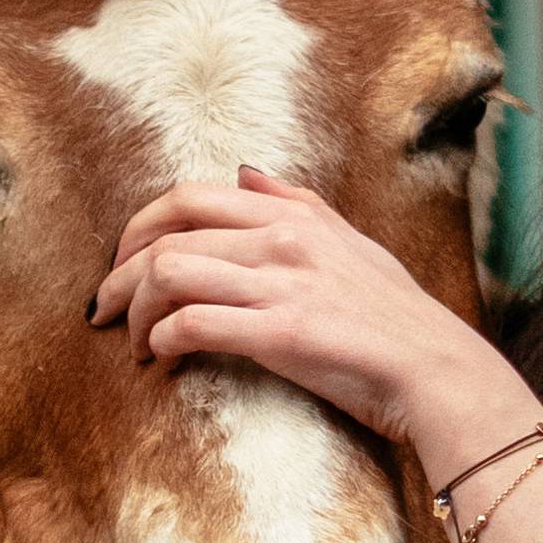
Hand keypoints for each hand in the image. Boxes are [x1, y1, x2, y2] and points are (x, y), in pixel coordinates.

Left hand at [92, 175, 513, 463]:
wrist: (436, 370)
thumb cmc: (395, 316)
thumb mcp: (351, 242)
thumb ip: (295, 204)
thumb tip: (244, 172)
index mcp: (293, 216)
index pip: (188, 197)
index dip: (139, 227)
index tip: (122, 262)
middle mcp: (282, 240)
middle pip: (166, 236)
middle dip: (120, 273)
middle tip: (106, 309)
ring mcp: (281, 284)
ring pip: (169, 274)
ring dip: (134, 312)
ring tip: (133, 343)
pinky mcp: (281, 333)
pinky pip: (193, 323)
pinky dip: (162, 339)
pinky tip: (162, 359)